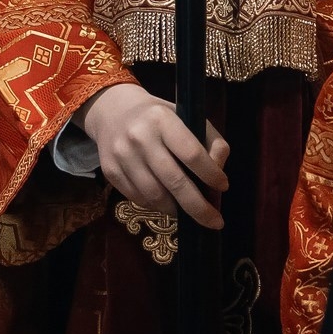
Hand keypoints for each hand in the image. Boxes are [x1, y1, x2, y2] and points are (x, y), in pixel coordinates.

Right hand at [80, 81, 228, 229]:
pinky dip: (156, 206)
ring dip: (177, 210)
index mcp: (162, 120)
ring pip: (155, 195)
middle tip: (215, 222)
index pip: (192, 153)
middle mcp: (139, 137)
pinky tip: (166, 202)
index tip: (223, 186)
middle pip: (174, 181)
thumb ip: (212, 144)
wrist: (113, 111)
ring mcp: (121, 155)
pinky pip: (138, 198)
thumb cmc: (160, 118)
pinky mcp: (109, 171)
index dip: (211, 175)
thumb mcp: (190, 118)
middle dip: (198, 207)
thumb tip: (218, 182)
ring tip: (188, 211)